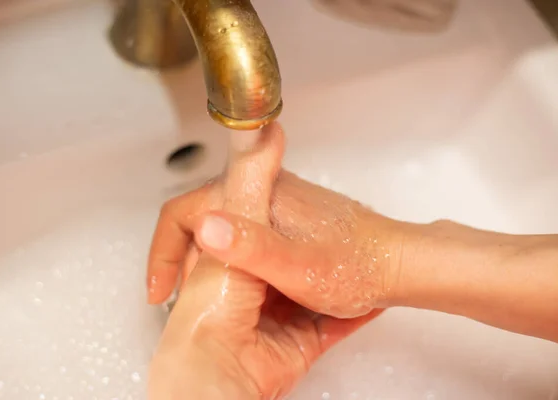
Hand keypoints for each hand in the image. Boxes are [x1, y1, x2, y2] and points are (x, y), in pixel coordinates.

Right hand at [148, 123, 383, 399]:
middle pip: (202, 225)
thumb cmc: (357, 263)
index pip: (184, 212)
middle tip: (183, 299)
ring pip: (224, 237)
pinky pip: (247, 245)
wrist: (398, 264)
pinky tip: (248, 294)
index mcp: (257, 195)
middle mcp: (262, 196)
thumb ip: (251, 247)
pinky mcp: (286, 227)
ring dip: (213, 269)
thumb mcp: (296, 266)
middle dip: (187, 263)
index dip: (164, 250)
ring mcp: (274, 211)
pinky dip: (237, 269)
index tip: (159, 287)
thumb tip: (205, 227)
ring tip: (216, 303)